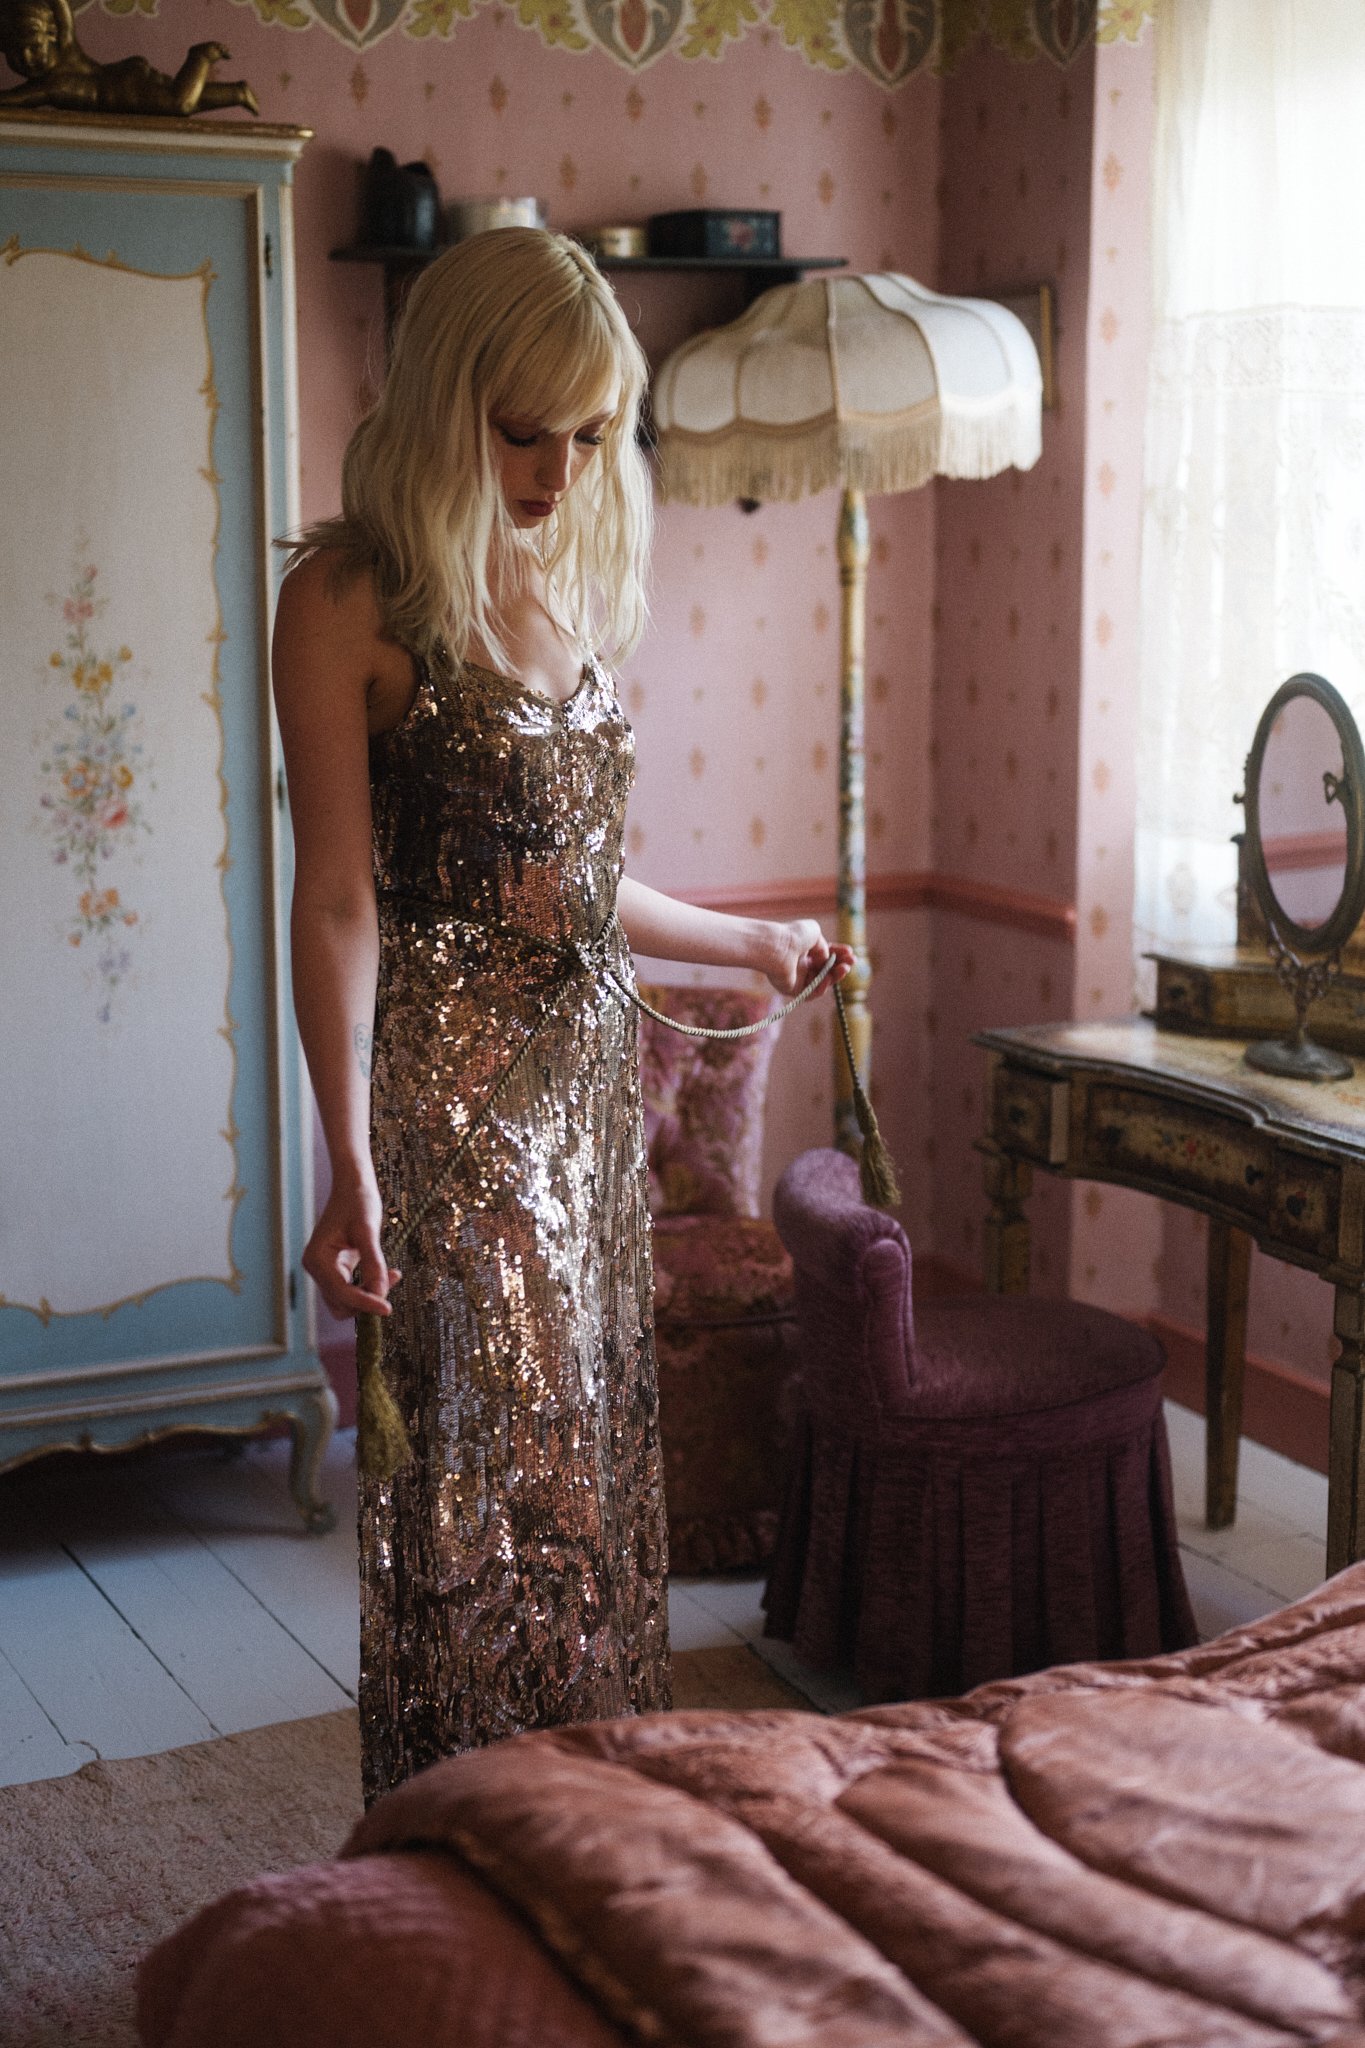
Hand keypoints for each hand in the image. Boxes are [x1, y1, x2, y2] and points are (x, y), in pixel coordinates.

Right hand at [302, 1174, 400, 1319]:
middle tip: (392, 1280)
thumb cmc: (358, 1202)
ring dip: (370, 1295)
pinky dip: (369, 1288)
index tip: (387, 1309)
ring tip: (393, 1275)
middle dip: (367, 1300)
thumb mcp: (367, 1230)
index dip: (365, 1303)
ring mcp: (325, 1271)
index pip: (341, 1293)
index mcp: (317, 1259)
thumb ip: (373, 1263)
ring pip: (347, 1301)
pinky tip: (388, 1274)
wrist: (353, 1186)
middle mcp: (317, 1269)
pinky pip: (353, 1290)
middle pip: (342, 1303)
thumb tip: (380, 1294)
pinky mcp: (337, 1270)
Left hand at [762, 919, 854, 998]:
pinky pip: (812, 993)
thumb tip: (826, 960)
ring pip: (822, 982)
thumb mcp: (814, 932)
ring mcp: (798, 978)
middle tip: (852, 962)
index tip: (850, 952)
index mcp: (804, 950)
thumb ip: (825, 947)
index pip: (825, 955)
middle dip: (841, 965)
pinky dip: (821, 987)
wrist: (778, 947)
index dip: (838, 954)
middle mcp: (801, 964)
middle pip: (826, 969)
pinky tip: (826, 979)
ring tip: (844, 969)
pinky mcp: (793, 990)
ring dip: (835, 976)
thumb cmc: (793, 936)